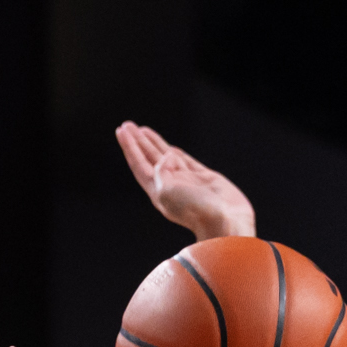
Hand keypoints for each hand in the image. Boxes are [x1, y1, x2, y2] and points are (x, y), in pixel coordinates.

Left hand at [117, 122, 256, 240]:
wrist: (225, 221)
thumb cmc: (195, 210)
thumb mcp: (167, 190)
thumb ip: (162, 170)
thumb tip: (169, 155)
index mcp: (157, 190)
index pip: (138, 164)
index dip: (129, 146)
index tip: (121, 130)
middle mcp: (170, 185)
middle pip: (148, 158)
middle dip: (138, 141)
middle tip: (127, 125)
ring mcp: (187, 181)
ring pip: (165, 157)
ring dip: (153, 143)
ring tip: (143, 130)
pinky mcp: (204, 179)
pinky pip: (185, 161)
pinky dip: (175, 153)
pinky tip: (169, 148)